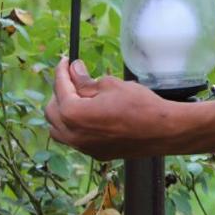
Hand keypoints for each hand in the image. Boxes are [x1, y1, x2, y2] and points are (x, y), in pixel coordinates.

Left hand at [46, 58, 183, 159]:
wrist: (162, 131)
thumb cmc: (139, 104)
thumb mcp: (111, 85)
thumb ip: (86, 80)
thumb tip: (74, 71)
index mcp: (73, 113)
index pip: (60, 88)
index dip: (61, 71)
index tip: (65, 61)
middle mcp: (73, 134)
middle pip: (52, 111)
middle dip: (60, 93)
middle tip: (73, 79)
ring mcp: (83, 147)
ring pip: (58, 130)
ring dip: (62, 113)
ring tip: (77, 99)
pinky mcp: (96, 153)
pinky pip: (74, 139)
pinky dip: (74, 127)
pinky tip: (89, 117)